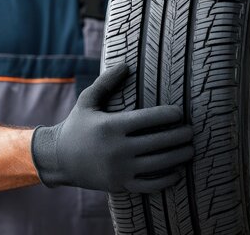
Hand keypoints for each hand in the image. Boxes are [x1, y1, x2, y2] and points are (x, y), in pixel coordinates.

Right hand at [31, 63, 193, 192]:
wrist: (58, 159)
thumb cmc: (76, 125)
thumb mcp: (87, 101)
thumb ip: (106, 82)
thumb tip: (126, 64)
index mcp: (112, 126)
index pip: (148, 119)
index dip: (168, 115)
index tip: (180, 112)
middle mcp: (117, 148)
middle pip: (158, 142)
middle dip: (179, 136)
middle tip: (191, 131)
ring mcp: (120, 169)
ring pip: (158, 164)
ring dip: (179, 157)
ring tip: (190, 149)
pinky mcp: (120, 185)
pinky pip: (149, 185)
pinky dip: (166, 180)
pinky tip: (178, 172)